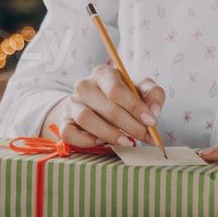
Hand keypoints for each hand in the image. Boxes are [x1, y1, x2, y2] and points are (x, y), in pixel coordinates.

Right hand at [47, 62, 164, 149]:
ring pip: (87, 120)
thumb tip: (153, 112)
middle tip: (144, 136)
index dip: (135, 108)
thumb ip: (153, 94)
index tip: (151, 122)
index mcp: (103, 74)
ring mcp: (72, 103)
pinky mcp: (64, 120)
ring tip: (127, 142)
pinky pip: (69, 133)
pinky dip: (85, 140)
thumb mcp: (140, 89)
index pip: (117, 90)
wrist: (97, 104)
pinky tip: (101, 142)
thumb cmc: (123, 96)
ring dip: (110, 135)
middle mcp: (84, 86)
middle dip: (131, 126)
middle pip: (107, 108)